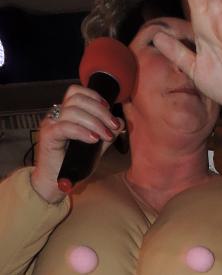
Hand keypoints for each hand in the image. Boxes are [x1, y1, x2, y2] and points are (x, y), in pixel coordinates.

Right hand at [31, 85, 120, 203]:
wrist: (55, 182)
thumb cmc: (73, 164)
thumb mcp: (95, 148)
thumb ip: (106, 135)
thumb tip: (120, 123)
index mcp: (66, 113)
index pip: (76, 92)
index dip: (94, 96)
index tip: (109, 109)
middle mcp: (57, 115)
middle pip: (77, 99)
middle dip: (99, 110)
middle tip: (112, 125)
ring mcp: (51, 124)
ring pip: (72, 111)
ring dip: (94, 122)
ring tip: (105, 135)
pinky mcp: (48, 136)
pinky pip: (65, 127)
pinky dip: (82, 131)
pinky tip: (93, 139)